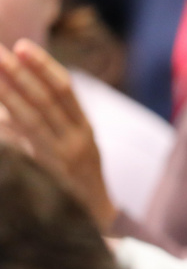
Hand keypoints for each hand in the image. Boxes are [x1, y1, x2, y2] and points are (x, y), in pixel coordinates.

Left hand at [0, 40, 115, 229]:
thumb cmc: (77, 183)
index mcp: (85, 130)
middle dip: (20, 73)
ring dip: (9, 92)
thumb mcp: (73, 150)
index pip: (66, 91)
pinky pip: (26, 144)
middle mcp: (78, 141)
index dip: (44, 66)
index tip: (22, 46)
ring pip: (33, 118)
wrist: (96, 222)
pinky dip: (10, 124)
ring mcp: (64, 158)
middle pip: (47, 100)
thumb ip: (49, 125)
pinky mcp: (51, 174)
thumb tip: (10, 103)